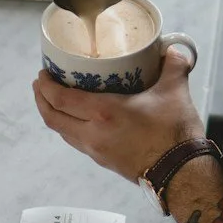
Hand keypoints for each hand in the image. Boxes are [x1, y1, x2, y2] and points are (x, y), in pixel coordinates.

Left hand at [32, 47, 204, 185]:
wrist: (182, 174)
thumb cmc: (175, 134)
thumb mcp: (175, 92)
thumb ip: (173, 65)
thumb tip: (173, 49)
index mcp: (103, 113)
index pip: (61, 99)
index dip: (46, 86)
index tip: (42, 73)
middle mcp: (93, 134)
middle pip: (52, 118)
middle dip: (41, 100)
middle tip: (40, 84)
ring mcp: (97, 151)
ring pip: (63, 132)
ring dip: (54, 115)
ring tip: (55, 100)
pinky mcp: (105, 162)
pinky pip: (77, 142)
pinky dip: (69, 128)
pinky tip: (78, 120)